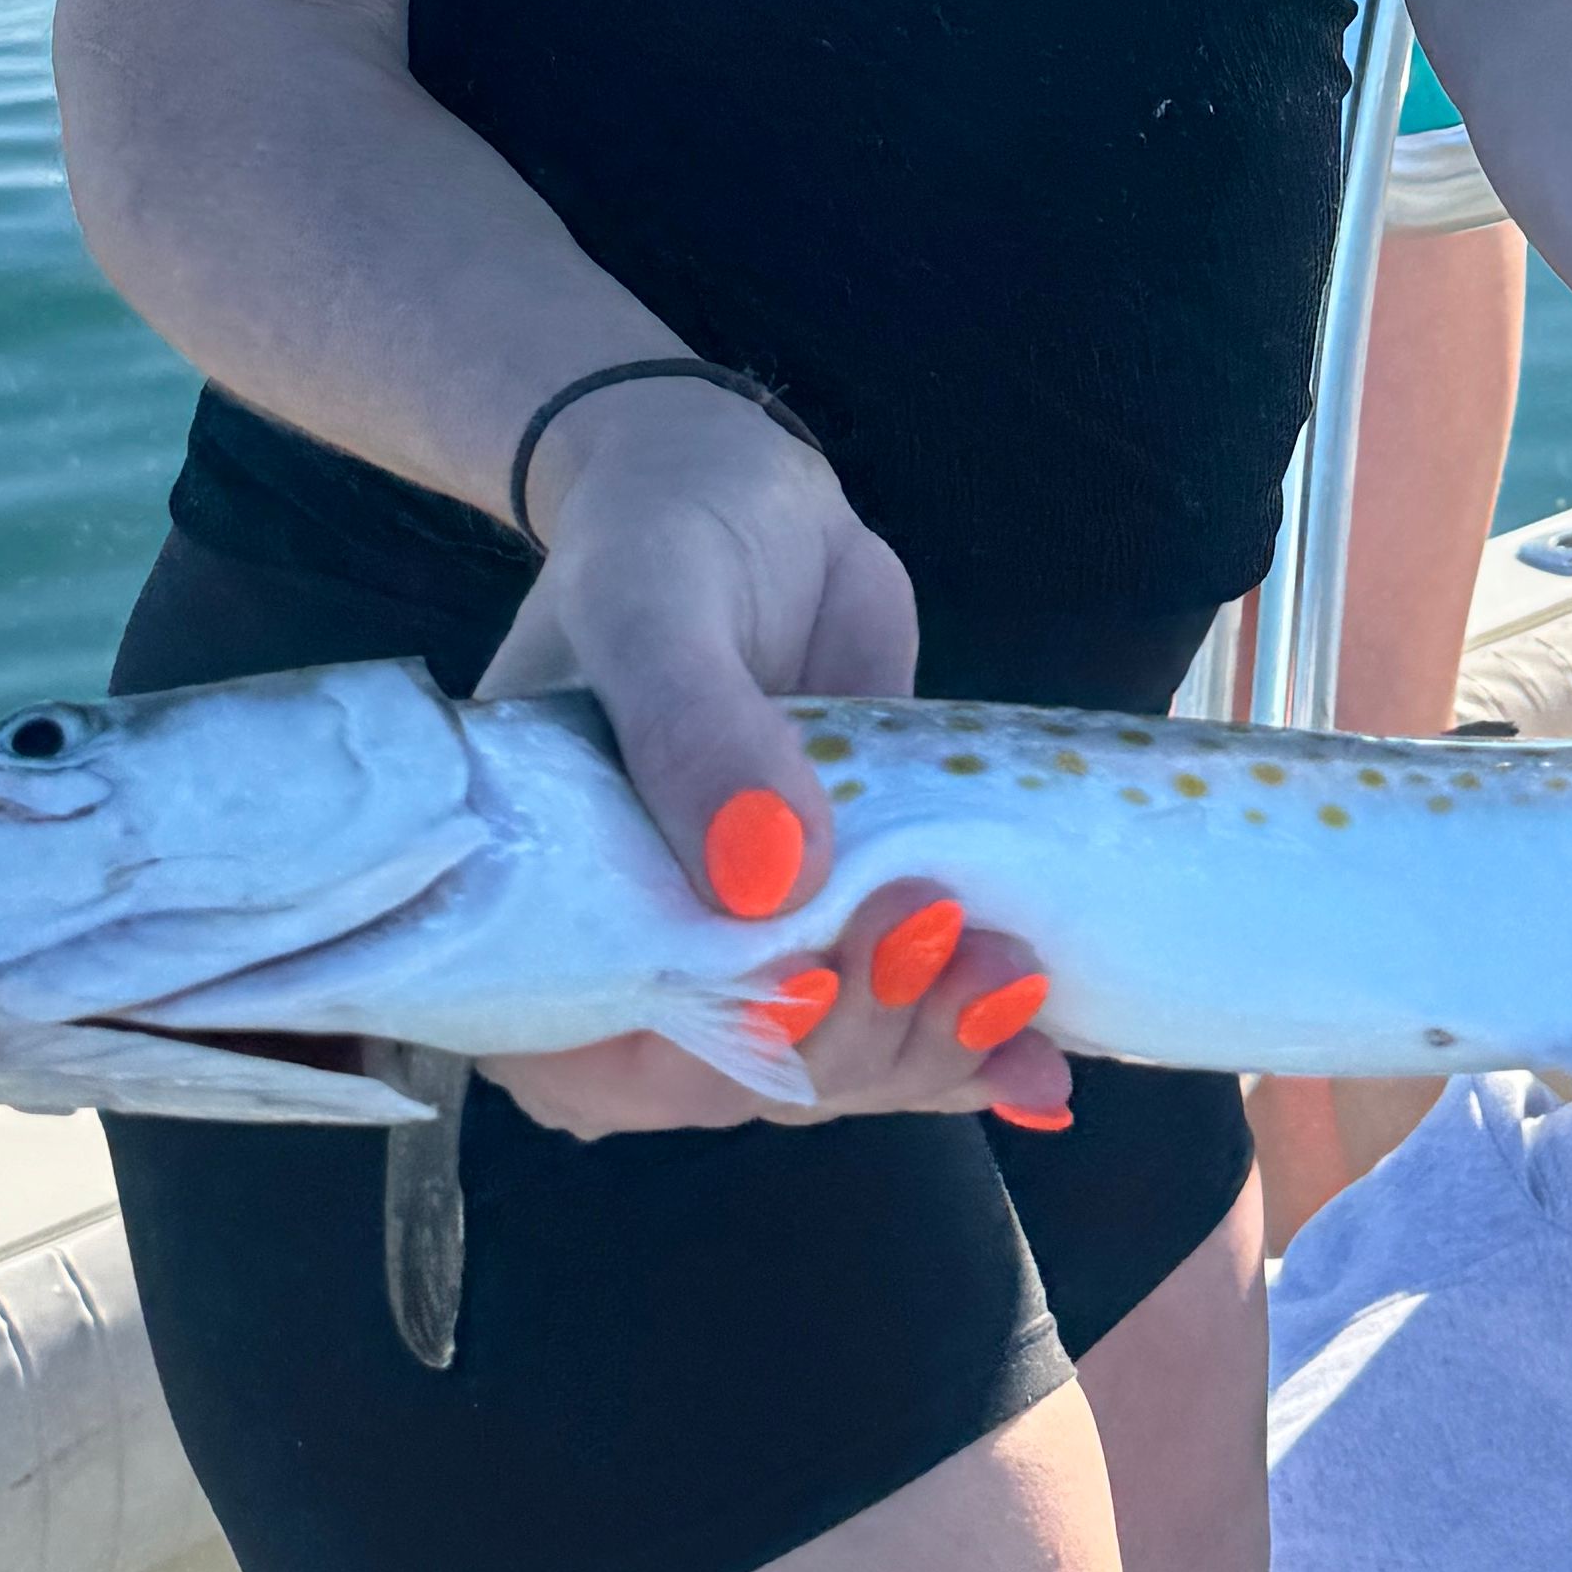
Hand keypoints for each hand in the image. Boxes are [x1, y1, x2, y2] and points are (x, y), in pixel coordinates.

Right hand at [470, 376, 1074, 1135]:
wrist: (745, 495)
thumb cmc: (658, 538)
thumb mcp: (653, 605)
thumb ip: (693, 732)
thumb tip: (770, 888)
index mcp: (533, 902)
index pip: (593, 1053)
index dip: (710, 1049)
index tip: (818, 976)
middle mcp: (627, 954)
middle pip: (733, 1076)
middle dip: (849, 1031)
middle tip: (938, 925)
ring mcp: (738, 949)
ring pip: (827, 1063)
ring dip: (923, 1041)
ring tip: (1008, 969)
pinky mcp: (830, 925)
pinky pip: (890, 1025)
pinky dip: (967, 1053)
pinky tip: (1038, 1071)